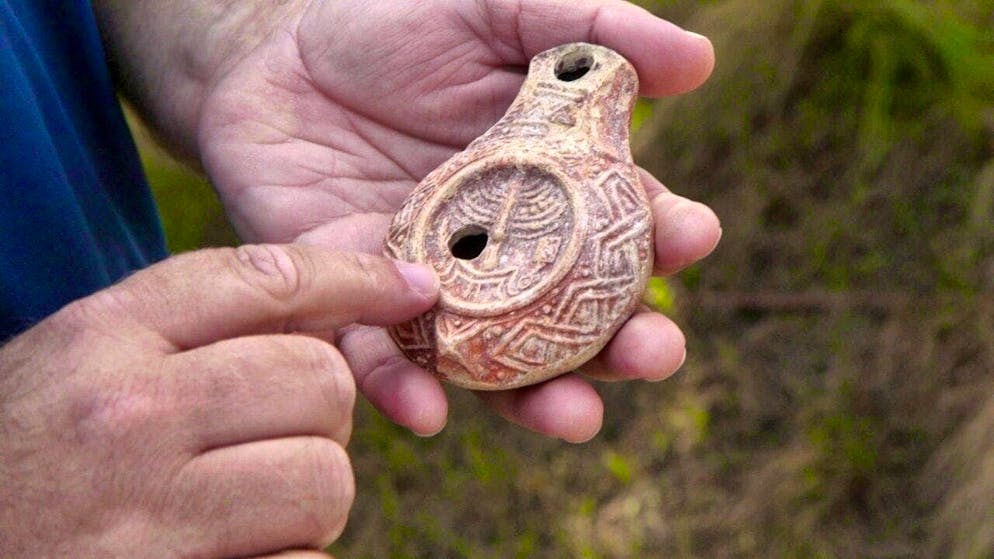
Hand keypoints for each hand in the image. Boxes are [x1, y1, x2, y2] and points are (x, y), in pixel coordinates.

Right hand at [0, 245, 438, 557]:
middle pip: (321, 381)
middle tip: (269, 439)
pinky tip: (234, 556)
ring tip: (244, 508)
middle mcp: (128, 418)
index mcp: (102, 341)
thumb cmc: (24, 458)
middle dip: (320, 414)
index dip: (357, 277)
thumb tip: (332, 309)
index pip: (265, 279)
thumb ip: (182, 329)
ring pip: (326, 479)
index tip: (413, 288)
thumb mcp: (77, 365)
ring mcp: (149, 517)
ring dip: (308, 498)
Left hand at [191, 0, 719, 441]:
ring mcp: (430, 286)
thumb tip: (697, 61)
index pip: (621, 226)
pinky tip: (430, 411)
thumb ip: (585, 25)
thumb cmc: (389, 25)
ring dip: (538, 399)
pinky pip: (380, 358)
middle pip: (574, 318)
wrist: (269, 52)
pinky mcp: (351, 300)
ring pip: (495, 362)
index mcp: (547, 188)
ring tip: (575, 417)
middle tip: (655, 354)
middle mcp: (500, 253)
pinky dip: (404, 388)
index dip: (663, 236)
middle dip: (622, 346)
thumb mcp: (491, 10)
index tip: (689, 236)